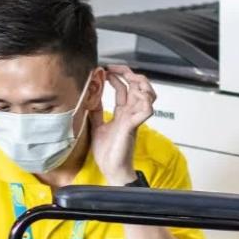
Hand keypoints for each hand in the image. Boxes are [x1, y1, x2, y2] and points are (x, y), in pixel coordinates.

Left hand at [90, 65, 155, 185]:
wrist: (111, 169)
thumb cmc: (107, 153)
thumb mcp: (97, 127)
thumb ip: (97, 112)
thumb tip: (90, 98)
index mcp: (122, 113)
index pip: (124, 89)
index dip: (117, 77)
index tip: (105, 70)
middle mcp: (130, 114)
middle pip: (138, 86)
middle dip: (128, 73)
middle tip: (114, 69)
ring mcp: (134, 119)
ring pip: (148, 94)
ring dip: (140, 83)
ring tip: (128, 77)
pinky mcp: (133, 126)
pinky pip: (146, 110)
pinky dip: (144, 100)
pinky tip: (135, 93)